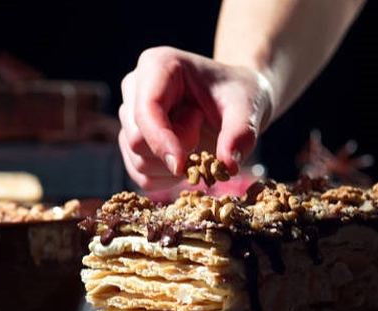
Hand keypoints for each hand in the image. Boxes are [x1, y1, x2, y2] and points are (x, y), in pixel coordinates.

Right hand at [118, 46, 272, 189]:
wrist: (233, 101)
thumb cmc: (237, 95)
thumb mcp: (248, 106)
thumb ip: (241, 132)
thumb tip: (228, 165)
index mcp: (157, 65)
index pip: (145, 111)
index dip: (161, 141)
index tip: (183, 164)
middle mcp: (134, 88)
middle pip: (136, 140)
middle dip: (174, 149)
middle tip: (201, 132)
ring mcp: (129, 117)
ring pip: (137, 161)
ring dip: (172, 165)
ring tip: (194, 138)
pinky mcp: (130, 142)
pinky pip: (141, 176)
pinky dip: (166, 178)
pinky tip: (185, 159)